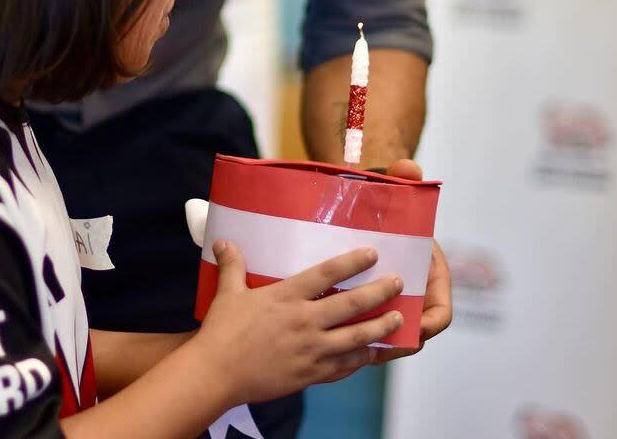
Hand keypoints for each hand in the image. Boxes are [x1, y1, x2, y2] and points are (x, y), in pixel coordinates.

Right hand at [196, 242, 403, 404]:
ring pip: (355, 338)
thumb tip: (223, 241)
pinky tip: (372, 354)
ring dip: (379, 328)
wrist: (217, 374)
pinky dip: (361, 360)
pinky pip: (343, 366)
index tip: (373, 253)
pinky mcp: (310, 374)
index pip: (326, 274)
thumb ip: (233, 266)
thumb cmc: (222, 332)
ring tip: (399, 319)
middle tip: (398, 283)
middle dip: (378, 293)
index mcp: (286, 297)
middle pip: (350, 305)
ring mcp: (310, 350)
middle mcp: (304, 321)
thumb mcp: (228, 293)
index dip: (352, 262)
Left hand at [370, 158, 451, 363]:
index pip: (441, 313)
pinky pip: (369, 330)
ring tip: (353, 351)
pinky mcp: (370, 305)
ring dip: (374, 345)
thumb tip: (409, 168)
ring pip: (389, 335)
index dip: (429, 326)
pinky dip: (357, 338)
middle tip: (374, 350)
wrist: (359, 204)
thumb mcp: (391, 189)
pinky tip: (336, 343)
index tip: (411, 331)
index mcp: (430, 273)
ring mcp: (392, 301)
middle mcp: (413, 292)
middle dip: (397, 344)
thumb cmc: (380, 200)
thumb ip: (403, 177)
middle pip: (413, 332)